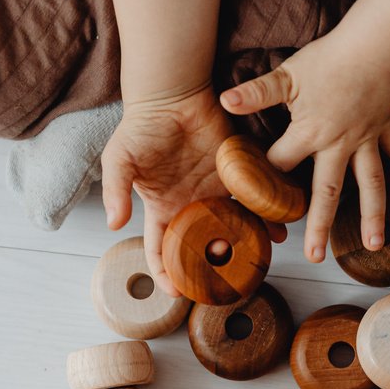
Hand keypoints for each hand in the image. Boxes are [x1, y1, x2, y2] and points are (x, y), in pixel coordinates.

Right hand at [101, 89, 284, 295]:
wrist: (173, 96)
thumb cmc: (142, 127)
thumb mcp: (119, 159)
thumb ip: (115, 191)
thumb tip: (114, 225)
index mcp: (162, 209)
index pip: (161, 250)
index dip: (166, 273)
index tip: (177, 292)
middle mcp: (191, 206)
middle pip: (202, 247)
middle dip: (212, 268)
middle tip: (225, 286)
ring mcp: (215, 192)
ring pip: (232, 228)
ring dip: (244, 246)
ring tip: (257, 263)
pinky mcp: (236, 176)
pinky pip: (252, 200)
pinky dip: (264, 215)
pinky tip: (275, 229)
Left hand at [219, 30, 389, 262]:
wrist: (374, 45)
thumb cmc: (328, 59)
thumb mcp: (286, 75)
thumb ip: (257, 93)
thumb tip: (225, 102)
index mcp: (310, 133)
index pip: (280, 165)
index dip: (262, 183)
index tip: (252, 207)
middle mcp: (339, 144)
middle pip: (328, 191)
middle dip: (319, 224)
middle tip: (314, 256)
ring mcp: (367, 140)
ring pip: (371, 183)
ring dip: (374, 214)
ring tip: (373, 245)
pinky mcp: (387, 127)